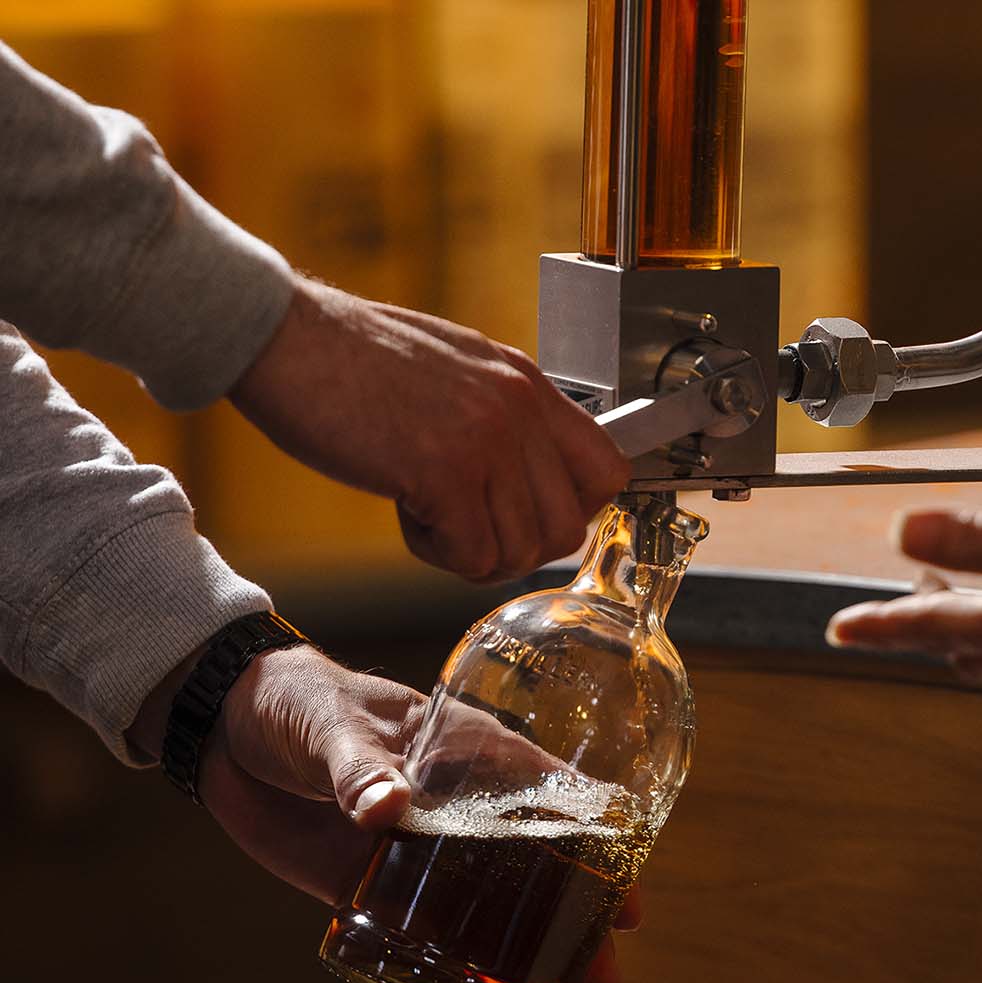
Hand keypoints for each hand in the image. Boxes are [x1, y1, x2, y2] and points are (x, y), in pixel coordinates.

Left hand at [129, 646, 634, 982]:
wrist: (223, 730)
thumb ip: (358, 766)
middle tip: (606, 975)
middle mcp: (455, 809)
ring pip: (486, 909)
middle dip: (576, 921)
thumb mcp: (332, 724)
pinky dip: (453, 969)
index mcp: (466, 754)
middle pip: (535, 867)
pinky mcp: (367, 887)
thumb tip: (385, 809)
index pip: (552, 796)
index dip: (599, 842)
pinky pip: (420, 934)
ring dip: (524, 956)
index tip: (627, 891)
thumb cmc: (296, 702)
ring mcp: (416, 852)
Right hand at [230, 277, 628, 582]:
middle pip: (566, 529)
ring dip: (469, 550)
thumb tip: (529, 481)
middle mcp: (519, 410)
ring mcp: (487, 440)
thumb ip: (501, 418)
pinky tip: (405, 511)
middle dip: (515, 546)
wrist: (285, 338)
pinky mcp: (445, 473)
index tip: (526, 513)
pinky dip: (436, 552)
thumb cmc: (350, 358)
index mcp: (526, 383)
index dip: (572, 510)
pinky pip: (473, 557)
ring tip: (426, 508)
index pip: (607, 470)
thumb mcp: (455, 370)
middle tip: (464, 523)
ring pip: (520, 552)